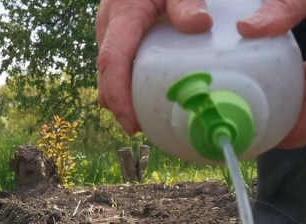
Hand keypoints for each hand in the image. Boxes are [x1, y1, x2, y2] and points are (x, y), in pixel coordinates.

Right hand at [96, 0, 212, 134]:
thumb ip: (187, 1)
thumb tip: (199, 26)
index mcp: (122, 13)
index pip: (111, 61)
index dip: (117, 96)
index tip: (132, 123)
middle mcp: (109, 23)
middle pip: (106, 72)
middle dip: (118, 104)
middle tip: (142, 128)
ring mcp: (111, 28)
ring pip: (109, 69)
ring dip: (121, 95)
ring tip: (146, 117)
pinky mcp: (118, 32)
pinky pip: (117, 62)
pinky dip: (126, 81)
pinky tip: (146, 94)